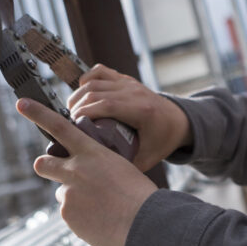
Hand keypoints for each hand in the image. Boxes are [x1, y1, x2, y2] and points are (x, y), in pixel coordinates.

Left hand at [16, 98, 157, 245]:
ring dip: (75, 198)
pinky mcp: (68, 215)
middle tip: (58, 172)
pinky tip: (100, 219)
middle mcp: (75, 170)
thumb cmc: (138, 194)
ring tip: (100, 206)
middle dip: (47, 166)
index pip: (60, 127)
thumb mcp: (120, 167)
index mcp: (92, 152)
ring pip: (63, 193)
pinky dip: (81, 217)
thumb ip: (98, 165)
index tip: (22, 104)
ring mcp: (69, 193)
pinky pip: (70, 214)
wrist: (143, 222)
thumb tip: (89, 176)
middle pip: (43, 162)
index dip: (38, 114)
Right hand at [67, 64, 191, 171]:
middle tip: (68, 123)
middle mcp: (135, 92)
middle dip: (77, 106)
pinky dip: (87, 79)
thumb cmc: (162, 141)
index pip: (106, 105)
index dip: (85, 113)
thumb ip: (125, 165)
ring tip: (71, 112)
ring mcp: (130, 83)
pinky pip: (101, 71)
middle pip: (96, 92)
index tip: (73, 126)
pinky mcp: (125, 79)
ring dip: (78, 95)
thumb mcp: (147, 158)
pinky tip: (82, 93)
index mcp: (142, 110)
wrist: (179, 121)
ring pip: (95, 81)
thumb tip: (99, 173)